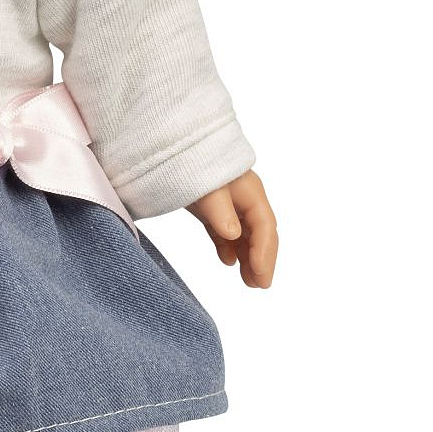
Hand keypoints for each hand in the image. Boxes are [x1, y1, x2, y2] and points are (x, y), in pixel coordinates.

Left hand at [188, 170, 277, 288]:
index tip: (259, 273)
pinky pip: (224, 231)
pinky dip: (227, 246)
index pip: (264, 224)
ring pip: (244, 234)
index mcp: (249, 189)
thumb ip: (219, 208)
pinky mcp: (210, 207)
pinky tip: (228, 262)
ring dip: (247, 257)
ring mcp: (227, 202)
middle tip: (260, 285)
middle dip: (262, 259)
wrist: (168, 145)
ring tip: (248, 282)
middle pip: (259, 232)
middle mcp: (242, 196)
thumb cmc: (190, 160)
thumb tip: (233, 234)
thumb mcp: (205, 185)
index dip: (264, 250)